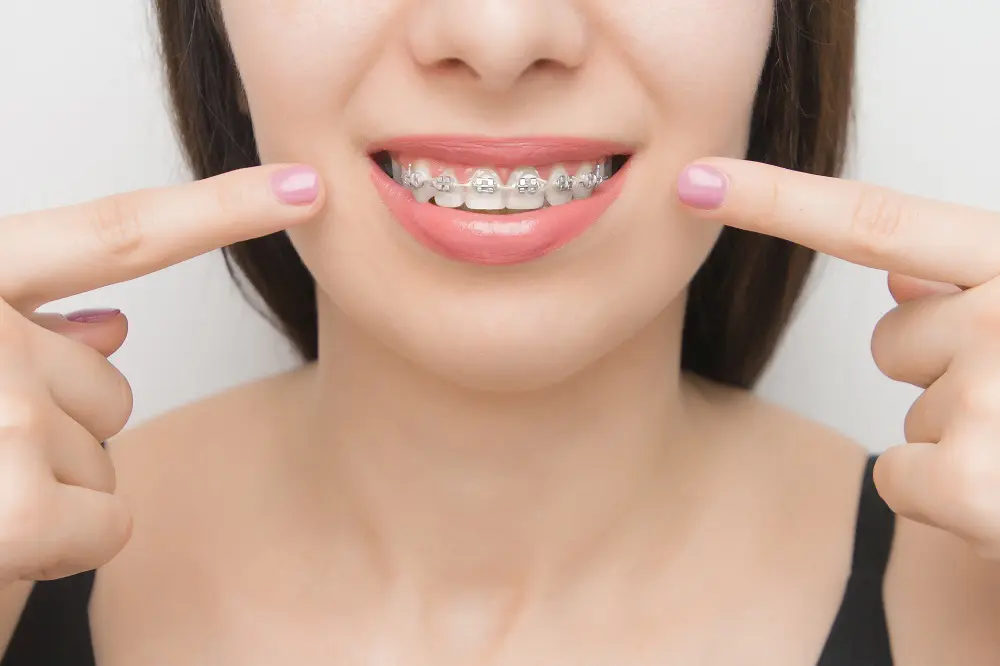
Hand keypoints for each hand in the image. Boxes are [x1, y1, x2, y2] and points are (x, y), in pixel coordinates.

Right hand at [0, 164, 322, 584]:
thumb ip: (20, 338)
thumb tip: (115, 325)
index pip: (115, 233)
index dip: (222, 207)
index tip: (305, 186)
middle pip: (107, 376)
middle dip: (58, 430)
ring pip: (106, 446)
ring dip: (52, 489)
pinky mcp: (11, 510)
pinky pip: (110, 520)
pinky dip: (66, 550)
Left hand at [677, 158, 999, 558]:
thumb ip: (982, 288)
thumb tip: (896, 273)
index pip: (875, 223)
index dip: (774, 199)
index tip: (696, 182)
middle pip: (894, 342)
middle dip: (947, 375)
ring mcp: (990, 398)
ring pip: (905, 413)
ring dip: (962, 438)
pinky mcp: (977, 485)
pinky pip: (899, 479)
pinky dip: (945, 499)